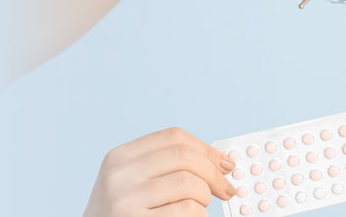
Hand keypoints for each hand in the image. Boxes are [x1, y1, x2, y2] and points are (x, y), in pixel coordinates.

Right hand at [83, 127, 237, 216]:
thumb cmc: (121, 215)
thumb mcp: (131, 184)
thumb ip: (165, 167)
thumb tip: (219, 162)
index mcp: (120, 157)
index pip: (174, 137)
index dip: (206, 150)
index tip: (224, 164)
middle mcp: (119, 174)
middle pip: (185, 157)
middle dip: (214, 174)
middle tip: (225, 190)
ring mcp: (125, 200)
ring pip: (190, 185)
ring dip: (204, 199)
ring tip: (198, 209)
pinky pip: (188, 211)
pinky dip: (199, 216)